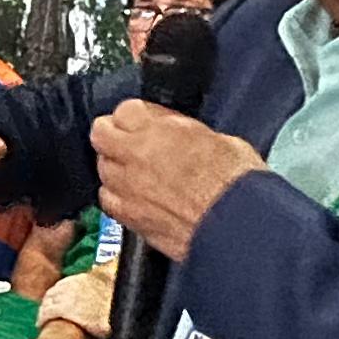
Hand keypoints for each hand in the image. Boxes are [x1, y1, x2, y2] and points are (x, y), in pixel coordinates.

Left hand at [89, 100, 263, 262]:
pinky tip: (137, 197)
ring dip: (117, 166)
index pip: (124, 110)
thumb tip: (182, 134)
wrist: (237, 228)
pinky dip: (118, 196)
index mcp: (157, 131)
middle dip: (115, 134)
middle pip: (101, 134)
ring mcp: (128, 190)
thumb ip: (186, 133)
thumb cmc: (237, 187)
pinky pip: (109, 200)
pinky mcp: (130, 218)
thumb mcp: (220, 140)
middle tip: (132, 140)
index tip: (147, 120)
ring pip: (103, 168)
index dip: (137, 115)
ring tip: (139, 172)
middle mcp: (135, 158)